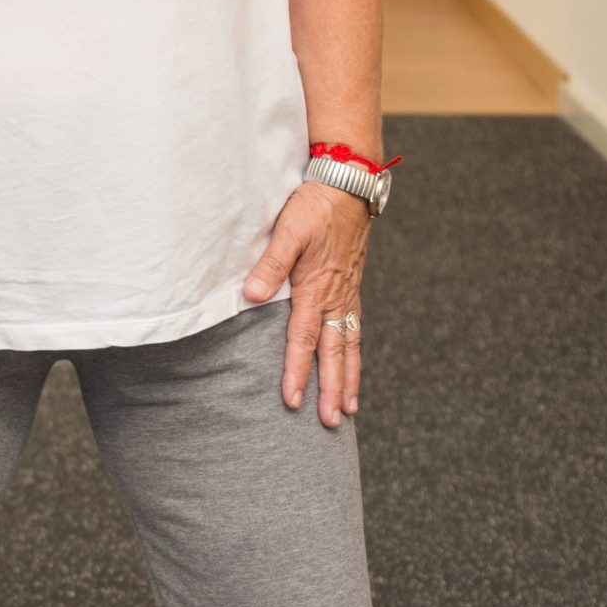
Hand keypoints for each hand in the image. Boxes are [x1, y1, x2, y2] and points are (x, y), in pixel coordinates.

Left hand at [243, 183, 369, 427]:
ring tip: (349, 409)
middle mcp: (336, 296)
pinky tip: (352, 368)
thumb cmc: (315, 205)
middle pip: (333, 352)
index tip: (291, 398)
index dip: (296, 370)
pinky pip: (355, 329)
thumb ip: (270, 264)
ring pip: (348, 345)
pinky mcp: (351, 286)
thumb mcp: (288, 230)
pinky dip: (354, 355)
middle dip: (332, 389)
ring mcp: (347, 293)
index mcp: (317, 287)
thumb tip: (251, 296)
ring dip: (348, 379)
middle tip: (331, 422)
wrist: (348, 184)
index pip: (303, 338)